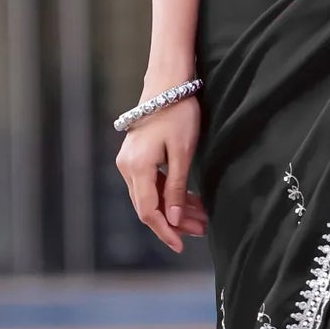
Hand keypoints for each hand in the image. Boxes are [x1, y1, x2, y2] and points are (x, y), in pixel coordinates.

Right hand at [115, 93, 207, 253]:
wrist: (168, 82)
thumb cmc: (178, 113)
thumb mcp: (183, 153)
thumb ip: (176, 187)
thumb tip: (173, 219)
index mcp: (136, 167)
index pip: (148, 211)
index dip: (165, 232)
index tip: (181, 246)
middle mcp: (127, 167)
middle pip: (149, 206)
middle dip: (175, 222)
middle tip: (202, 230)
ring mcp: (130, 161)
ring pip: (152, 195)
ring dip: (175, 208)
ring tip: (201, 218)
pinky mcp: (138, 156)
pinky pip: (153, 183)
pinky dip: (171, 194)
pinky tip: (191, 201)